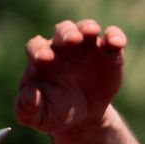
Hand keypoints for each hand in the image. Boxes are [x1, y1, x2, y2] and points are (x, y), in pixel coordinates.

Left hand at [16, 17, 125, 136]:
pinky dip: (115, 36)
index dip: (38, 49)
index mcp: (41, 58)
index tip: (44, 59)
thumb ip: (27, 108)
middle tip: (71, 40)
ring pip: (85, 27)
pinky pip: (111, 37)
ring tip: (91, 32)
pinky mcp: (107, 51)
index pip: (35, 46)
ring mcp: (86, 46)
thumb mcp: (40, 116)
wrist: (83, 116)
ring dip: (88, 27)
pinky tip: (117, 43)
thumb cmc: (55, 112)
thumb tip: (27, 95)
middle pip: (62, 30)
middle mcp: (62, 46)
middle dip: (66, 33)